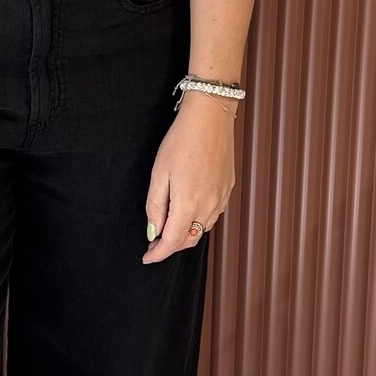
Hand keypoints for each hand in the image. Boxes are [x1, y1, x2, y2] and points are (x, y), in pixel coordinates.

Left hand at [142, 90, 235, 261]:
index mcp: (189, 204)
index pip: (173, 242)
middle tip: (153, 242)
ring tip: (169, 225)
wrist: (210, 118)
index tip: (147, 258)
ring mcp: (221, 198)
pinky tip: (188, 210)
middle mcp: (209, 206)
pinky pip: (212, 214)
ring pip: (202, 228)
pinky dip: (199, 220)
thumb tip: (154, 232)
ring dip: (186, 233)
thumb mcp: (159, 173)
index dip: (159, 254)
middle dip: (171, 245)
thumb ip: (156, 206)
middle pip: (189, 239)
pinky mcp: (228, 189)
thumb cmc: (181, 141)